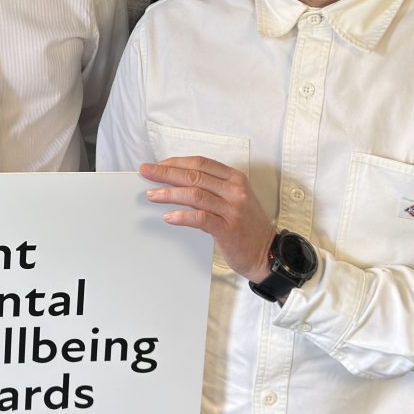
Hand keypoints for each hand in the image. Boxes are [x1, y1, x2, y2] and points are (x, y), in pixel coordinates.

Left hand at [140, 158, 274, 280]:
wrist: (266, 251)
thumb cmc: (246, 224)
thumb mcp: (235, 197)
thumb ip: (212, 187)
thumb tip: (176, 180)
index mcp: (235, 178)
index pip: (201, 163)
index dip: (176, 162)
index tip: (158, 164)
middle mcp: (235, 190)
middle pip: (195, 176)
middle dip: (166, 173)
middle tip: (146, 172)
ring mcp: (233, 210)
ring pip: (195, 194)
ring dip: (169, 193)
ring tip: (152, 194)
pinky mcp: (228, 229)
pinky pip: (200, 219)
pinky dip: (182, 216)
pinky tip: (168, 216)